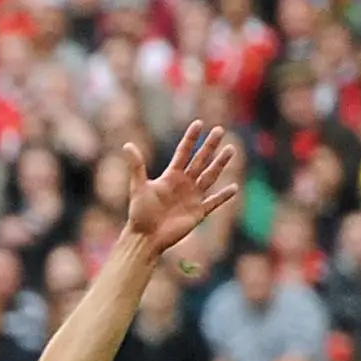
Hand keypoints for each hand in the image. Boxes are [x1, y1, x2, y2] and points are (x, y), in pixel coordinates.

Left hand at [123, 121, 242, 265]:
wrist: (146, 237)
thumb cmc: (140, 213)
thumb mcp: (138, 187)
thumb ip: (137, 166)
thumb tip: (127, 145)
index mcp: (171, 176)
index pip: (183, 152)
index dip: (191, 138)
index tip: (198, 123)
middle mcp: (184, 184)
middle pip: (200, 160)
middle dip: (210, 146)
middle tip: (220, 130)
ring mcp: (192, 197)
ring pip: (210, 176)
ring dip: (220, 164)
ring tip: (231, 150)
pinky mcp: (198, 212)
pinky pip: (214, 202)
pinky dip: (223, 196)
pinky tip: (233, 187)